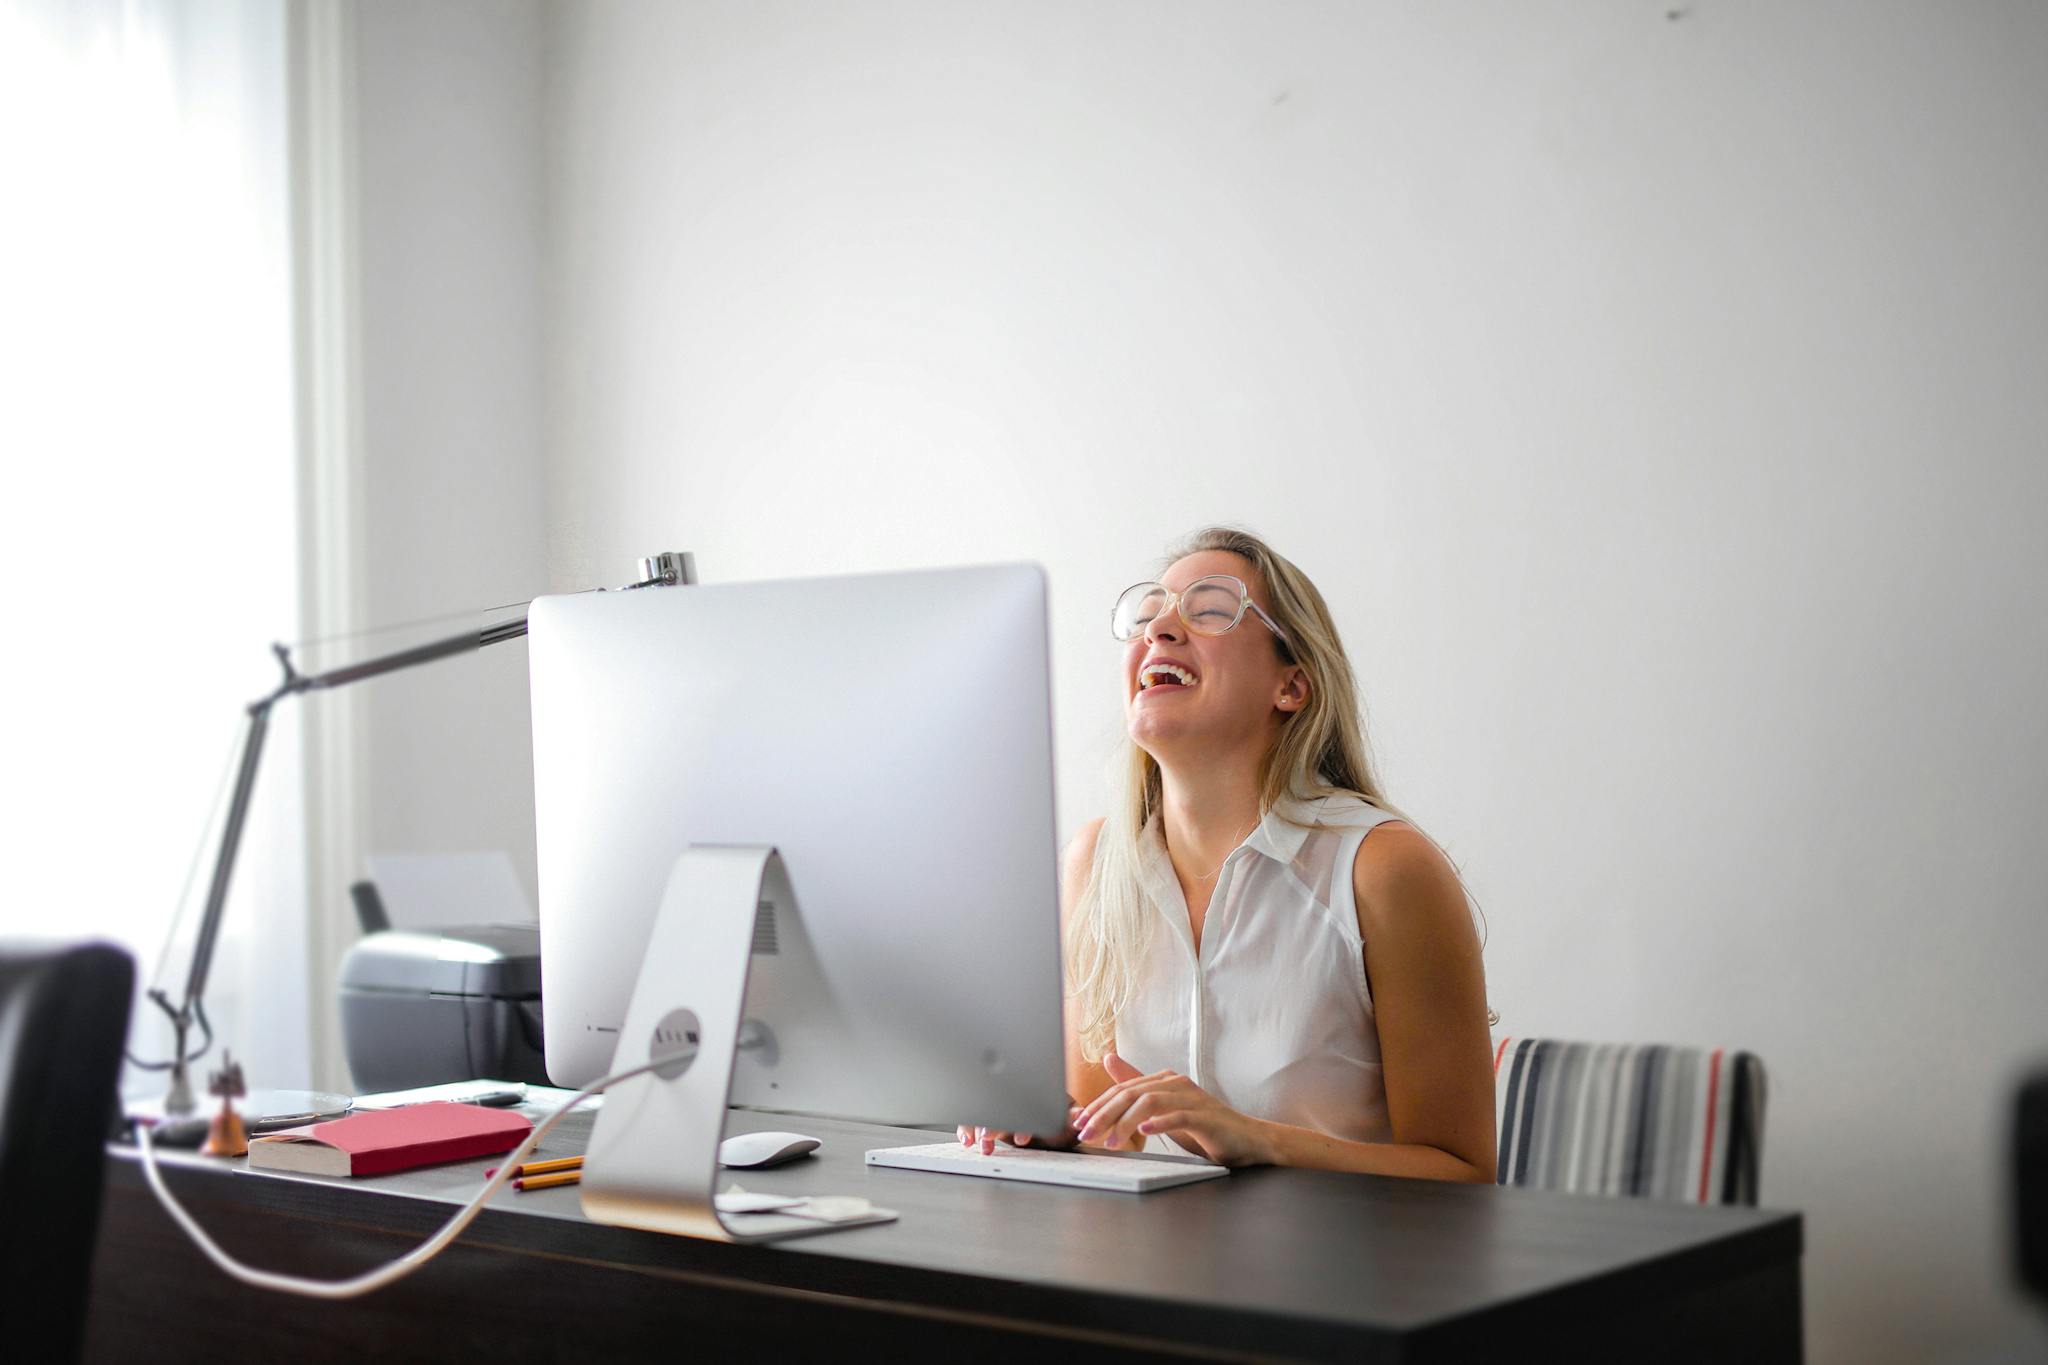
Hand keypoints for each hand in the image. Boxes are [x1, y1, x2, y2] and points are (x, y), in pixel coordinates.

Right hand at [956, 1105, 1082, 1155]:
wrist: (1048, 1119)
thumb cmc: (1057, 1116)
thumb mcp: (1066, 1119)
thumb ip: (1071, 1118)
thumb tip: (1078, 1116)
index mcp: (1031, 1096)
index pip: (1024, 1104)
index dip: (1022, 1122)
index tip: (1022, 1137)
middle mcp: (1012, 1100)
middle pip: (998, 1108)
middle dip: (992, 1124)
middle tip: (988, 1137)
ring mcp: (998, 1108)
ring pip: (982, 1114)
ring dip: (977, 1128)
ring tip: (979, 1144)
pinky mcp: (986, 1118)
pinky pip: (971, 1119)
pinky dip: (967, 1129)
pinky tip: (967, 1140)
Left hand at [1071, 1052, 1273, 1166]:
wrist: (1247, 1141)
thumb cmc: (1204, 1129)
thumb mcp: (1165, 1112)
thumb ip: (1138, 1090)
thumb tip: (1109, 1059)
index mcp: (1165, 1080)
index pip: (1123, 1089)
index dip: (1098, 1105)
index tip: (1079, 1124)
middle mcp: (1177, 1083)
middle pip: (1132, 1093)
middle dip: (1104, 1114)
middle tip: (1086, 1134)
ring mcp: (1192, 1098)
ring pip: (1150, 1102)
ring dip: (1125, 1123)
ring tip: (1110, 1142)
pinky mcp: (1206, 1116)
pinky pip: (1179, 1116)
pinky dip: (1160, 1123)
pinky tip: (1144, 1131)